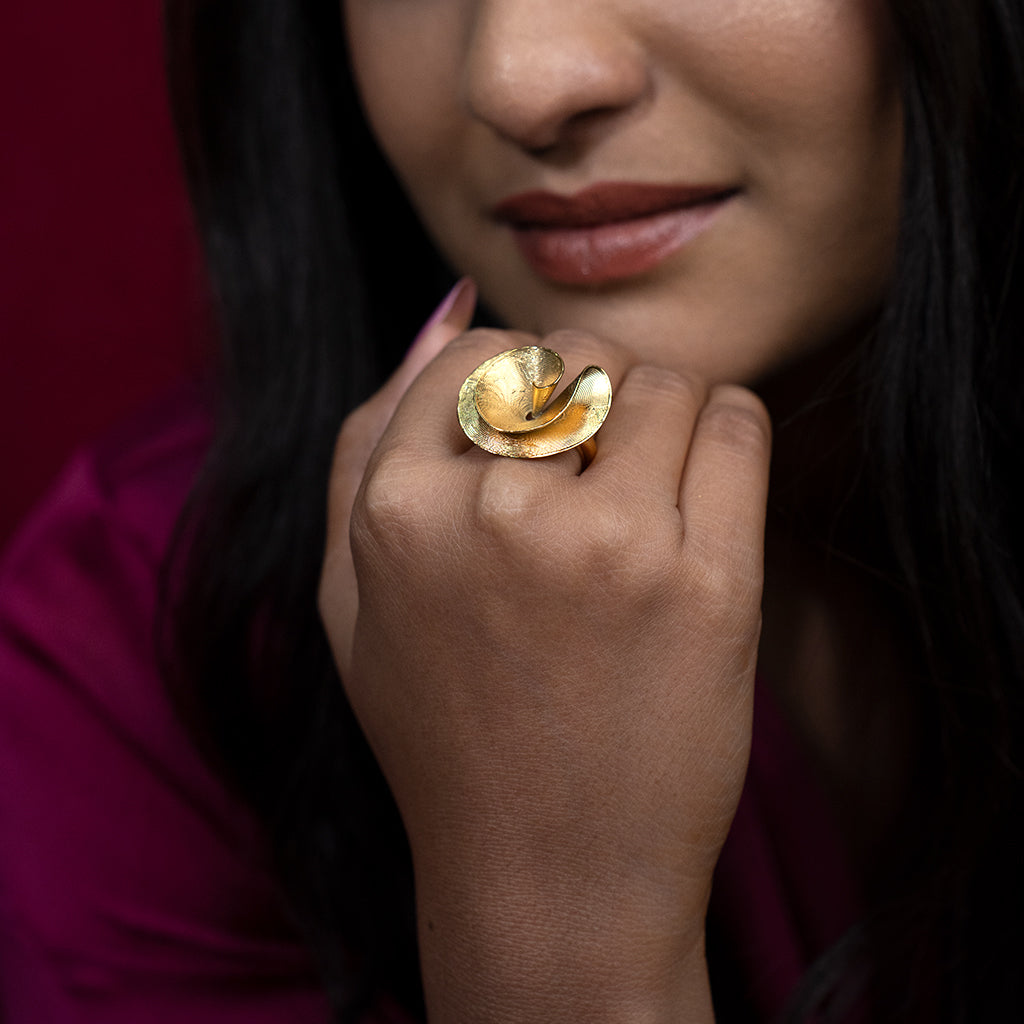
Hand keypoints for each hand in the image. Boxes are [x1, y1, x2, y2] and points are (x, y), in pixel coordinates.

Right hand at [319, 280, 770, 1020]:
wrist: (551, 874)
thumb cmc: (444, 732)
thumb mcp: (347, 598)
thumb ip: (364, 445)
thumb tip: (449, 308)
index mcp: (398, 513)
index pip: (477, 353)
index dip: (516, 384)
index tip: (536, 436)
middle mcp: (500, 514)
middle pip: (578, 358)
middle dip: (591, 397)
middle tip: (595, 470)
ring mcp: (612, 546)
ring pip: (664, 383)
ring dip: (661, 422)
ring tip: (646, 494)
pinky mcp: (709, 582)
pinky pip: (736, 425)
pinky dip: (724, 440)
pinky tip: (698, 503)